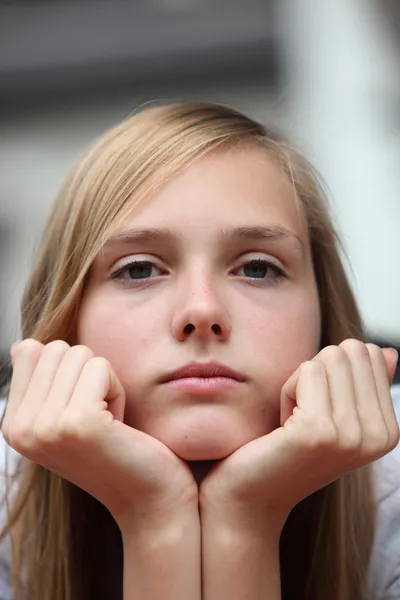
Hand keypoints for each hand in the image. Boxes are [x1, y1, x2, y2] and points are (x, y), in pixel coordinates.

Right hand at [2, 339, 197, 532]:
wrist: (149, 499)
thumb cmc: (115, 450)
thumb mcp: (67, 415)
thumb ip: (42, 381)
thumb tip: (21, 345)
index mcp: (13, 424)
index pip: (30, 350)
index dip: (68, 369)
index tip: (81, 407)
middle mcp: (20, 428)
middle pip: (57, 348)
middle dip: (88, 374)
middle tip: (99, 416)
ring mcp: (45, 426)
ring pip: (80, 355)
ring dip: (104, 382)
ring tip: (108, 421)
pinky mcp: (78, 423)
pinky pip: (101, 368)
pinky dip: (118, 390)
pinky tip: (118, 425)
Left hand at [199, 340, 398, 531]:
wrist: (252, 496)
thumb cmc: (287, 449)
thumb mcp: (334, 414)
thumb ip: (363, 383)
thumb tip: (386, 351)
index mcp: (388, 430)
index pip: (369, 354)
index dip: (333, 372)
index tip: (318, 410)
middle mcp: (378, 435)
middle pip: (350, 351)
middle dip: (317, 373)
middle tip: (303, 413)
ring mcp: (351, 435)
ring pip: (328, 359)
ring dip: (300, 383)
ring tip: (293, 421)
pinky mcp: (319, 431)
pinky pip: (307, 371)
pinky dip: (287, 391)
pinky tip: (283, 426)